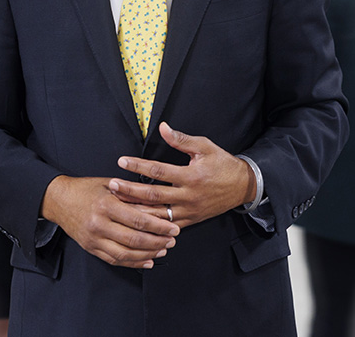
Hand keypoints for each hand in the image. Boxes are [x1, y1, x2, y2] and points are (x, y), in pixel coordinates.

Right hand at [40, 176, 178, 268]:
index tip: (173, 227)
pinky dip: (133, 262)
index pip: (138, 220)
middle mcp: (99, 224)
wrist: (59, 200)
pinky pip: (114, 260)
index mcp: (106, 205)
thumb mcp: (109, 184)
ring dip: (148, 254)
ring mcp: (94, 239)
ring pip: (126, 254)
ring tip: (163, 249)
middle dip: (158, 242)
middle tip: (172, 240)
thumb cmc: (85, 189)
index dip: (159, 226)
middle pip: (134, 240)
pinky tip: (146, 260)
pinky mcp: (91, 248)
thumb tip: (156, 202)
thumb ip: (132, 194)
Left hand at [107, 122, 255, 227]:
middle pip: (153, 195)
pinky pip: (167, 226)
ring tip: (118, 205)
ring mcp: (189, 211)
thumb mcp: (205, 147)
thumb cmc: (223, 164)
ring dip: (136, 210)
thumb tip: (163, 128)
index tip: (122, 162)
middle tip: (112, 185)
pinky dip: (152, 226)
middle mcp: (188, 196)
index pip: (158, 171)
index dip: (138, 166)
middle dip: (130, 190)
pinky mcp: (190, 221)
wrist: (243, 186)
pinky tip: (137, 223)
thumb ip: (182, 139)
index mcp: (191, 176)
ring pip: (157, 214)